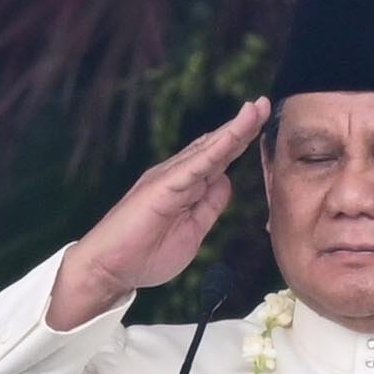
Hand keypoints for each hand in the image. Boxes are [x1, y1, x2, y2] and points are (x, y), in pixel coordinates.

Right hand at [48, 97, 269, 331]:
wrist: (108, 269)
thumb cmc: (144, 256)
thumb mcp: (192, 233)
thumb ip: (209, 207)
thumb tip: (226, 182)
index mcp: (186, 188)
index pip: (219, 160)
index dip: (240, 141)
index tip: (262, 123)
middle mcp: (177, 176)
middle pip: (216, 147)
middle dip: (242, 126)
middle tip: (265, 104)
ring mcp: (168, 178)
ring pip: (208, 149)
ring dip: (234, 130)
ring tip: (256, 109)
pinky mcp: (161, 186)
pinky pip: (195, 164)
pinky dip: (216, 148)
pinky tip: (234, 134)